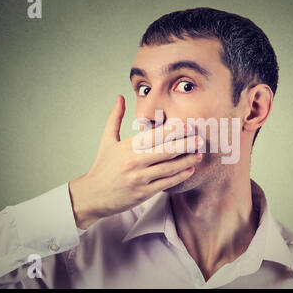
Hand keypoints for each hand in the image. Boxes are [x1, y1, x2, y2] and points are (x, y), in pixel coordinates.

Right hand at [69, 95, 202, 228]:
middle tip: (200, 138)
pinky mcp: (144, 193)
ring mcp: (140, 179)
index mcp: (128, 147)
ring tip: (199, 154)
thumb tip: (120, 97)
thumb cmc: (102, 166)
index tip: (187, 125)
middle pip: (166, 151)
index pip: (154, 135)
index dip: (173, 130)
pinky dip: (180, 176)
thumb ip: (115, 118)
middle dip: (186, 144)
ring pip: (170, 168)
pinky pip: (166, 183)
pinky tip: (189, 169)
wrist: (93, 195)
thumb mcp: (107, 140)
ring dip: (187, 160)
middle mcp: (135, 162)